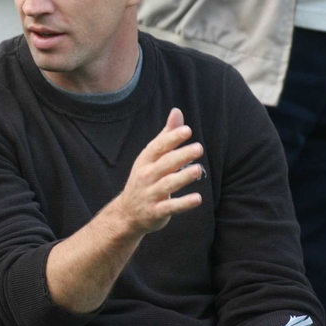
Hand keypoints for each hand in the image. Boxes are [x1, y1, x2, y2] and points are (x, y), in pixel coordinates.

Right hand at [109, 108, 202, 235]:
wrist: (127, 213)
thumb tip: (177, 112)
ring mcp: (150, 194)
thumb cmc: (144, 179)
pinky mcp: (155, 211)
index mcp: (145, 161)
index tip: (187, 130)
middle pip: (164, 164)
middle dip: (181, 155)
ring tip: (198, 170)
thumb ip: (166, 136)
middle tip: (198, 148)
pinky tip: (197, 199)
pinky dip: (183, 203)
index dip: (171, 138)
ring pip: (167, 184)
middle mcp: (146, 176)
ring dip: (182, 177)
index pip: (158, 147)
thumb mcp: (151, 158)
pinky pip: (170, 207)